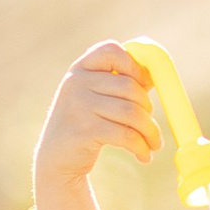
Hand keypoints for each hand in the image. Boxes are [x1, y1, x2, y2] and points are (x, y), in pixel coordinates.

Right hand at [35, 41, 160, 189]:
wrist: (56, 159)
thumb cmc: (84, 125)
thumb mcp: (95, 98)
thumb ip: (120, 84)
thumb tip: (154, 76)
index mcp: (80, 69)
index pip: (111, 50)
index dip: (134, 65)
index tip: (144, 85)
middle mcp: (76, 82)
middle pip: (130, 87)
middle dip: (148, 109)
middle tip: (152, 128)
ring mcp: (78, 105)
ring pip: (131, 112)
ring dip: (150, 132)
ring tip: (154, 144)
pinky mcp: (84, 130)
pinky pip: (126, 135)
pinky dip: (141, 147)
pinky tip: (144, 155)